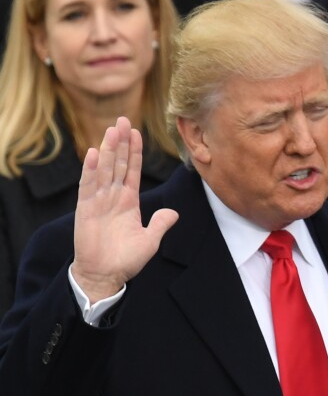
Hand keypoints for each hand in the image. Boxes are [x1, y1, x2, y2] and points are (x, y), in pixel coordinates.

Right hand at [71, 117, 178, 302]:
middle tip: (123, 119)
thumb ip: (160, 224)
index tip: (136, 132)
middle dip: (121, 142)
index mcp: (129, 201)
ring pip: (104, 170)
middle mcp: (113, 197)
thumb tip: (174, 213)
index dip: (135, 152)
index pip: (133, 171)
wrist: (105, 276)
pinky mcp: (86, 210)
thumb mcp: (150, 240)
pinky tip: (93, 154)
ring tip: (111, 129)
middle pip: (118, 164)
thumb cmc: (126, 260)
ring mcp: (99, 201)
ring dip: (108, 150)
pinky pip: (88, 186)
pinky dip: (91, 170)